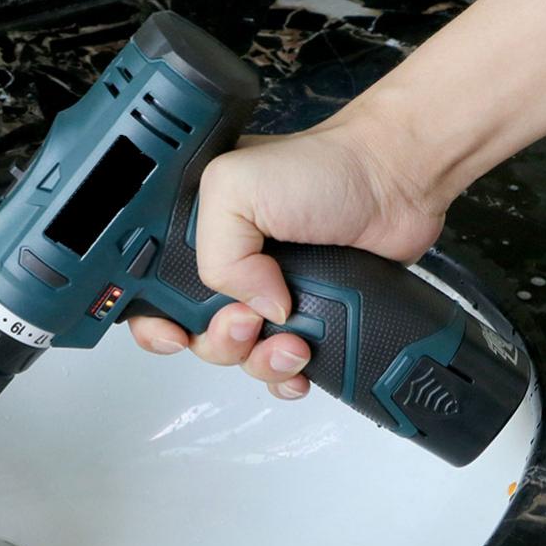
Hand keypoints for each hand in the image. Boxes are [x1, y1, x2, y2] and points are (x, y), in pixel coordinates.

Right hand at [127, 114, 446, 399]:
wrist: (394, 182)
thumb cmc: (322, 168)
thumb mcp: (235, 187)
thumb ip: (215, 254)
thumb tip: (248, 309)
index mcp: (196, 239)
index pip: (151, 296)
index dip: (155, 324)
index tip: (175, 333)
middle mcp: (227, 271)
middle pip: (193, 337)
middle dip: (217, 342)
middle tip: (247, 322)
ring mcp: (264, 298)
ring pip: (238, 358)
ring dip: (259, 361)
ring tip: (290, 341)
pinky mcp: (305, 320)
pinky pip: (279, 369)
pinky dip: (285, 376)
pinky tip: (299, 365)